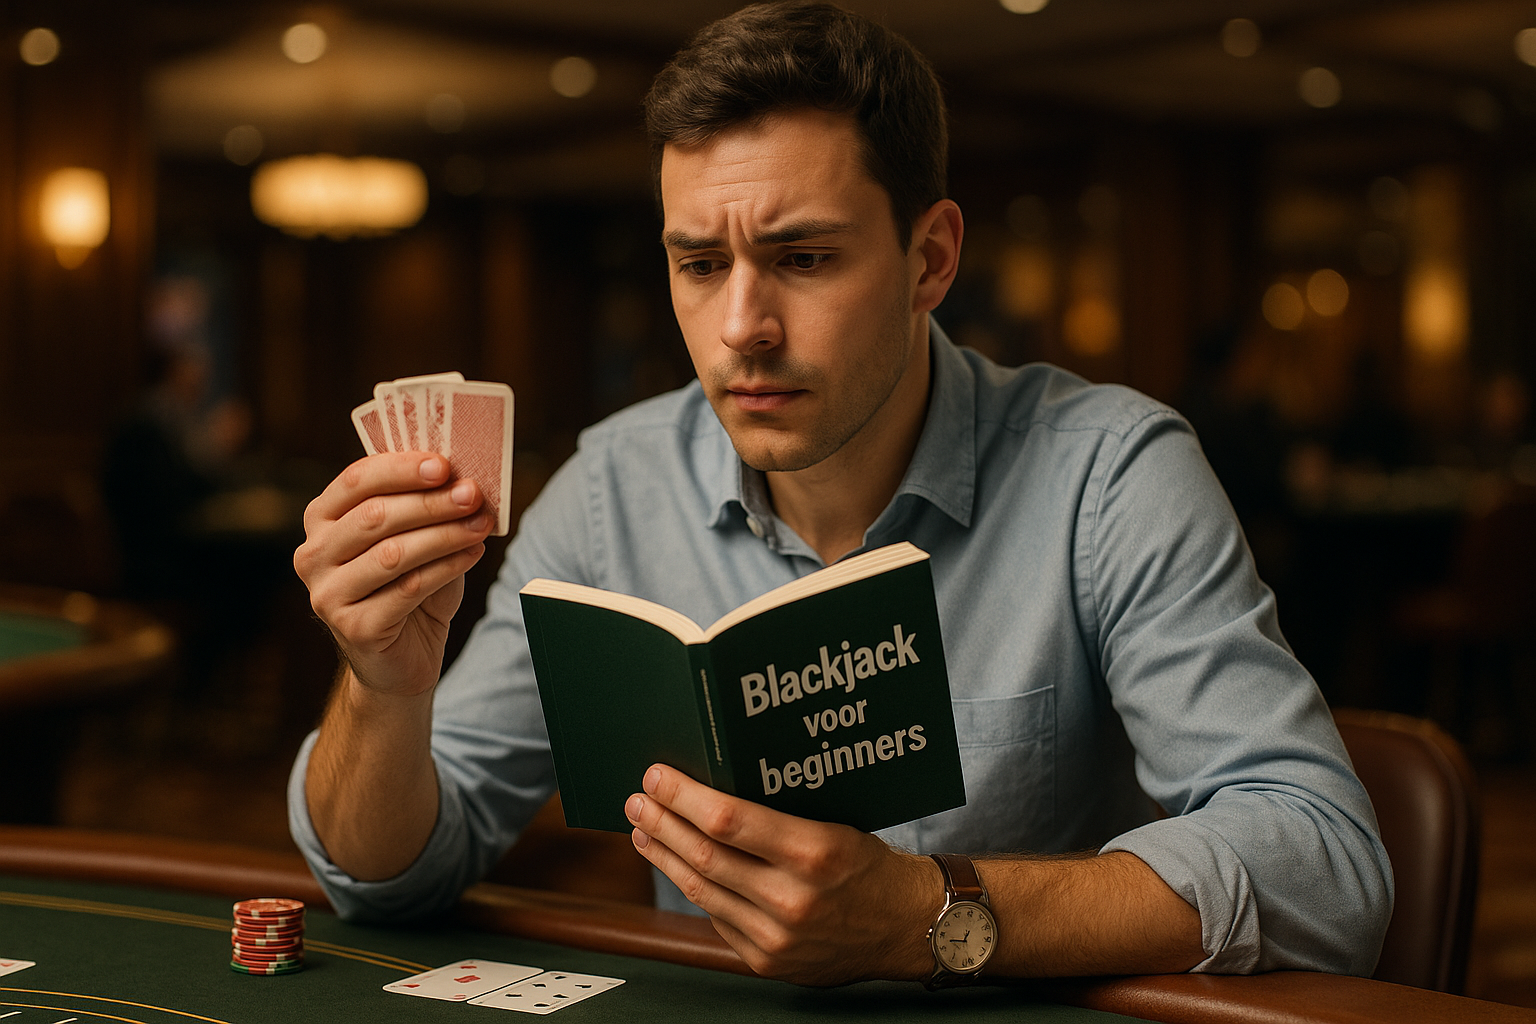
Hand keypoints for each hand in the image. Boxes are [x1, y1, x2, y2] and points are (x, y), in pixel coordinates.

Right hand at [294, 453, 492, 698]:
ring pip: (392, 554)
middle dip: (430, 502)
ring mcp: (327, 594)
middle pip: (375, 516)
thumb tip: (462, 479)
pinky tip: (472, 554)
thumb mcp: (415, 538)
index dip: (401, 469)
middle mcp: (313, 554)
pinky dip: (447, 567)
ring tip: (481, 524)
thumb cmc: (409, 587)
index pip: (357, 481)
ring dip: (444, 534)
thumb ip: (424, 507)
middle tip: (472, 494)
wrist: (402, 657)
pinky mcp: (353, 628)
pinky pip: (408, 589)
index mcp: (322, 519)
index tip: (445, 464)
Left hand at [625, 764, 939, 984]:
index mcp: (815, 851)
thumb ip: (778, 814)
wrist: (907, 927)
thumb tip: (714, 789)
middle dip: (662, 823)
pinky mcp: (768, 961)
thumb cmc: (870, 865)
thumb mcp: (835, 823)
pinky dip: (694, 889)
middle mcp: (793, 897)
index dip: (683, 796)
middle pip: (705, 855)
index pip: (729, 819)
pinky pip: (717, 919)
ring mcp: (777, 935)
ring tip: (644, 830)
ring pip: (701, 890)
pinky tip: (679, 867)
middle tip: (638, 799)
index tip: (657, 776)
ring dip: (664, 856)